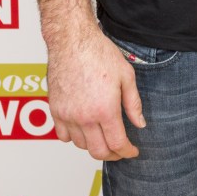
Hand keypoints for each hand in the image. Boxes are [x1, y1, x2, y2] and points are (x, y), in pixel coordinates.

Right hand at [46, 25, 144, 160]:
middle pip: (98, 151)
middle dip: (112, 155)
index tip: (132, 151)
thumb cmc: (99, 53)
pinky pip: (63, 136)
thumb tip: (140, 124)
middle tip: (120, 150)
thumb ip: (133, 103)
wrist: (72, 40)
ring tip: (103, 136)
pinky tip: (84, 129)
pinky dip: (74, 138)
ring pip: (80, 145)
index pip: (117, 144)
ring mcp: (67, 115)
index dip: (127, 152)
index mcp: (105, 110)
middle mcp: (84, 117)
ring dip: (93, 145)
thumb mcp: (126, 76)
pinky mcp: (55, 110)